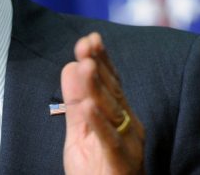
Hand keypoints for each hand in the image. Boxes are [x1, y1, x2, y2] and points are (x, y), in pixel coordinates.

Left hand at [61, 32, 144, 174]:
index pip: (112, 82)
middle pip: (113, 91)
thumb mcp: (81, 132)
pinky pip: (110, 141)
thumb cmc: (98, 169)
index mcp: (120, 115)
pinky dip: (99, 123)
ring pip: (112, 112)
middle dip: (99, 66)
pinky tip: (88, 108)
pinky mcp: (120, 163)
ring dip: (98, 88)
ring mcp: (128, 143)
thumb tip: (70, 65)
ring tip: (86, 65)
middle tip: (86, 44)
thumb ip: (75, 101)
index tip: (90, 38)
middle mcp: (129, 124)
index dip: (102, 59)